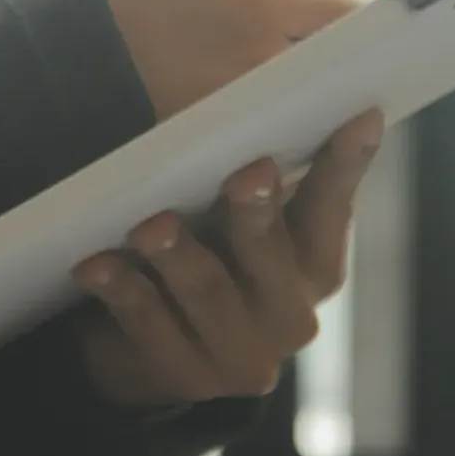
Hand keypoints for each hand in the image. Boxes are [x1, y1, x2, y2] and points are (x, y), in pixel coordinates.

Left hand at [72, 111, 383, 407]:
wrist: (151, 355)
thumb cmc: (207, 260)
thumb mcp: (244, 224)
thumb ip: (268, 176)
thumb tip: (286, 76)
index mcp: (317, 265)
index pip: (335, 208)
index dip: (347, 165)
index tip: (359, 116)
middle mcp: (292, 314)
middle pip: (273, 255)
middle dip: (258, 213)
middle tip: (247, 172)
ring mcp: (242, 354)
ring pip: (209, 292)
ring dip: (178, 255)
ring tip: (150, 223)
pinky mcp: (185, 378)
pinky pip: (149, 326)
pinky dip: (122, 291)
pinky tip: (95, 264)